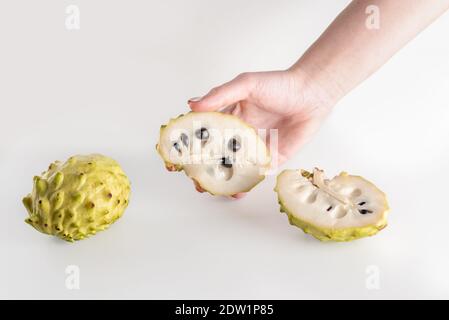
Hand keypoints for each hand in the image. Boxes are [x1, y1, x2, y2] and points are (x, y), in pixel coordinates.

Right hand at [188, 70, 336, 197]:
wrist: (312, 93)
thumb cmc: (279, 84)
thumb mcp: (246, 84)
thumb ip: (220, 95)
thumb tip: (192, 105)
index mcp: (230, 116)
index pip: (206, 133)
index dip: (192, 145)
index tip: (181, 157)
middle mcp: (240, 134)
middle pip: (218, 154)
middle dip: (206, 168)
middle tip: (197, 180)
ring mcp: (256, 147)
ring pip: (235, 166)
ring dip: (224, 178)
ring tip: (214, 189)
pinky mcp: (273, 157)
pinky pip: (258, 172)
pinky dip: (246, 182)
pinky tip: (237, 190)